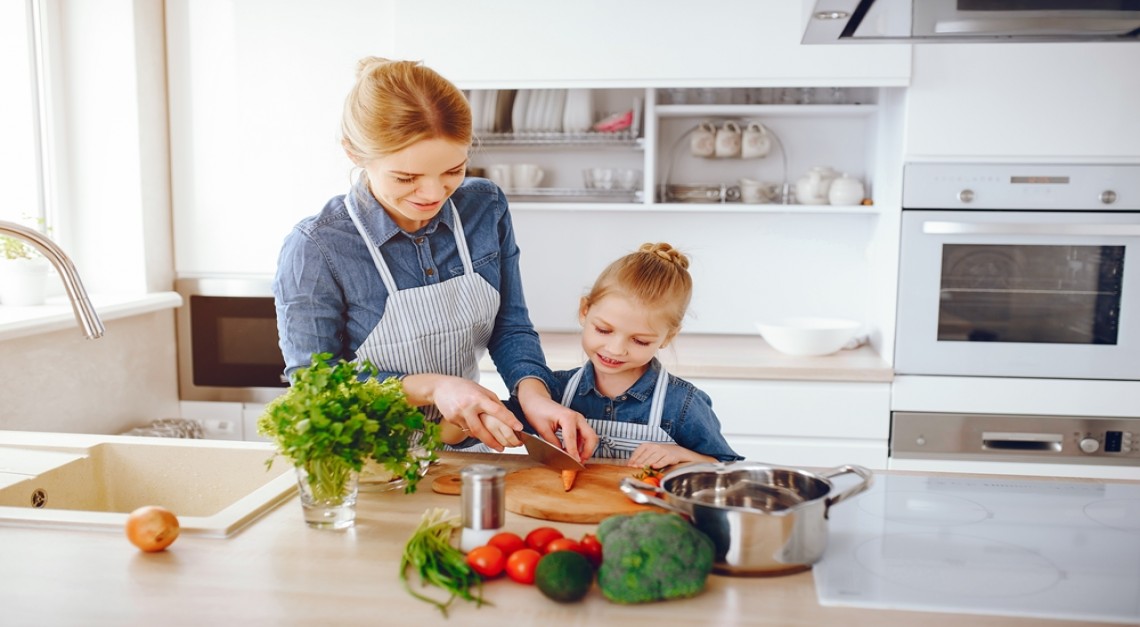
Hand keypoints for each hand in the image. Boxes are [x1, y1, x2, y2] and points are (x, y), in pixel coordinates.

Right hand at [403, 374, 521, 450]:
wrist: (441, 387)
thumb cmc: (464, 387)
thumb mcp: (482, 390)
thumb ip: (494, 402)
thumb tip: (508, 415)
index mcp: (478, 398)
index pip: (497, 410)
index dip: (509, 420)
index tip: (519, 427)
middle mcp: (468, 407)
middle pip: (482, 430)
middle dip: (493, 442)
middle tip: (503, 448)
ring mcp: (458, 415)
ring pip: (473, 432)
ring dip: (484, 439)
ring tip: (493, 442)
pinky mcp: (452, 421)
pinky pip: (466, 430)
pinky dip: (473, 431)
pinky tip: (475, 428)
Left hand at [515, 379, 597, 462]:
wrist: (536, 400)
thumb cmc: (537, 411)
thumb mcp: (542, 429)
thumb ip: (553, 443)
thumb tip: (561, 456)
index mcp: (568, 417)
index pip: (573, 438)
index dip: (574, 453)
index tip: (574, 463)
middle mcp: (577, 417)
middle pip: (591, 437)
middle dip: (588, 451)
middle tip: (580, 462)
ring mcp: (579, 420)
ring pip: (590, 437)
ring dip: (586, 449)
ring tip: (577, 459)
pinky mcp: (577, 423)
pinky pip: (585, 436)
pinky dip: (582, 445)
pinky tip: (574, 452)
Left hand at [627, 443, 714, 468]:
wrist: (678, 452)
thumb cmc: (661, 453)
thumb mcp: (651, 452)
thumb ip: (642, 457)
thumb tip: (631, 464)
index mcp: (648, 445)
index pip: (639, 451)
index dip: (634, 458)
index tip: (629, 465)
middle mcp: (655, 447)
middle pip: (645, 455)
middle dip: (638, 462)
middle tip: (634, 468)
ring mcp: (663, 451)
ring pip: (653, 458)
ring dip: (646, 463)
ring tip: (640, 468)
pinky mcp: (670, 457)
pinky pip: (663, 461)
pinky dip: (658, 464)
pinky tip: (654, 467)